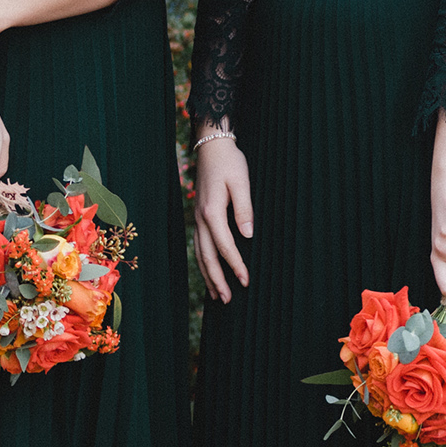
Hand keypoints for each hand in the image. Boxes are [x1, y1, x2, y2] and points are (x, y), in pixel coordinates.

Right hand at [192, 129, 253, 299]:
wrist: (211, 146)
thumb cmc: (229, 162)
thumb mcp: (241, 182)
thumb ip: (244, 209)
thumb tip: (247, 235)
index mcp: (212, 211)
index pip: (224, 246)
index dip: (235, 265)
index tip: (246, 281)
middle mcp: (201, 218)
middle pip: (206, 256)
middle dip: (217, 279)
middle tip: (228, 300)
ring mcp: (198, 218)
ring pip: (200, 253)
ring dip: (208, 275)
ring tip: (218, 295)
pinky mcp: (200, 216)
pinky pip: (200, 244)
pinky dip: (204, 261)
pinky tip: (210, 271)